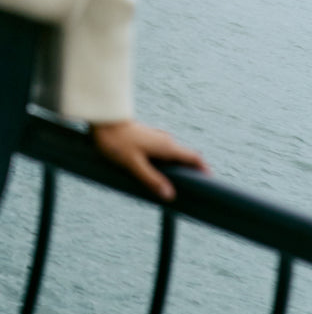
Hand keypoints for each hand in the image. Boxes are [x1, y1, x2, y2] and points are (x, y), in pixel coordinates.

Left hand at [90, 120, 208, 200]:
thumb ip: (151, 179)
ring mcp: (157, 138)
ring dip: (177, 169)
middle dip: (191, 173)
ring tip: (174, 186)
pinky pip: (163, 153)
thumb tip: (170, 195)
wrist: (103, 119)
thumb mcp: (133, 163)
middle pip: (185, 158)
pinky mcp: (148, 138)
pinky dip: (166, 164)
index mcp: (167, 146)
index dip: (204, 170)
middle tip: (191, 191)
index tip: (210, 184)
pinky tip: (157, 174)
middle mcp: (166, 141)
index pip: (194, 157)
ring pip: (173, 156)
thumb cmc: (116, 141)